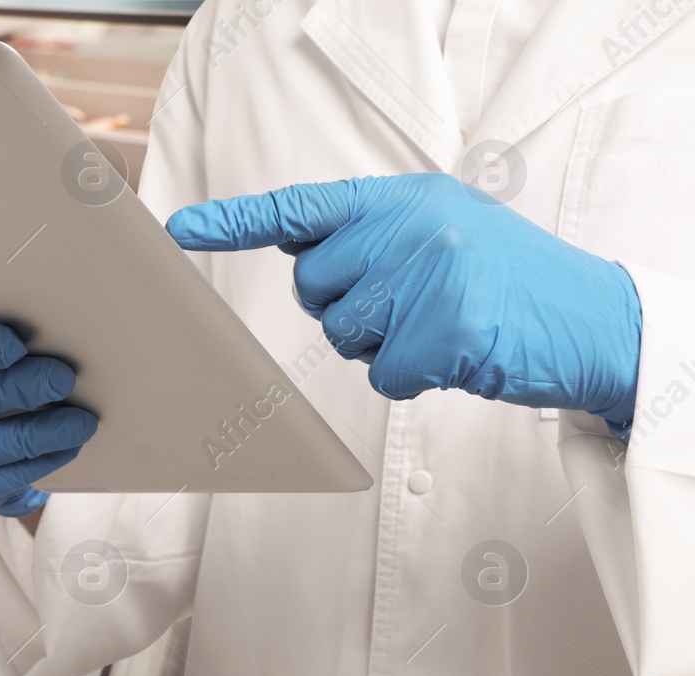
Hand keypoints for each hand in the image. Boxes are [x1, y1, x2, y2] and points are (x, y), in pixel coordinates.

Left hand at [166, 173, 642, 438]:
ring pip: (343, 334)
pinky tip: (454, 356)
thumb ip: (373, 232)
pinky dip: (413, 378)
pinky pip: (385, 375)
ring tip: (438, 324)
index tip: (180, 228)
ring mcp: (430, 277)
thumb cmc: (505, 279)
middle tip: (405, 305)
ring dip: (381, 345)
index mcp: (403, 198)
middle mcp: (411, 227)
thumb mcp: (442, 227)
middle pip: (313, 286)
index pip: (302, 208)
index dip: (234, 221)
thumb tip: (299, 247)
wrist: (594, 319)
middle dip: (344, 308)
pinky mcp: (445, 332)